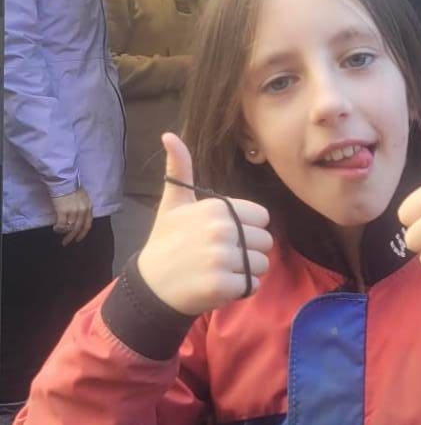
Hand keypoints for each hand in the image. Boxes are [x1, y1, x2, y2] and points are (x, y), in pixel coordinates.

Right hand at [52, 187, 92, 246]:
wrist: (63, 181)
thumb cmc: (71, 187)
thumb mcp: (82, 197)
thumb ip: (82, 207)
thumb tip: (78, 217)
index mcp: (88, 207)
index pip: (87, 224)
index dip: (83, 233)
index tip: (78, 239)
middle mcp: (82, 211)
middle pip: (78, 228)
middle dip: (72, 237)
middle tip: (67, 242)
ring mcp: (73, 212)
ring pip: (70, 227)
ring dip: (65, 233)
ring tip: (60, 235)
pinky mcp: (63, 211)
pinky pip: (62, 224)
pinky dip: (59, 228)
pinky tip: (55, 229)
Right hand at [137, 133, 272, 315]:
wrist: (151, 284)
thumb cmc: (166, 240)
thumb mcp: (173, 202)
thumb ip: (180, 169)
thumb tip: (169, 134)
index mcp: (217, 207)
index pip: (262, 217)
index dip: (248, 228)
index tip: (227, 236)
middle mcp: (222, 230)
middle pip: (265, 242)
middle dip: (249, 251)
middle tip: (222, 256)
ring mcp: (222, 258)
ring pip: (262, 265)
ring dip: (247, 271)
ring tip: (221, 270)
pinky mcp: (222, 285)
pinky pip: (253, 285)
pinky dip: (242, 289)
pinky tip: (220, 285)